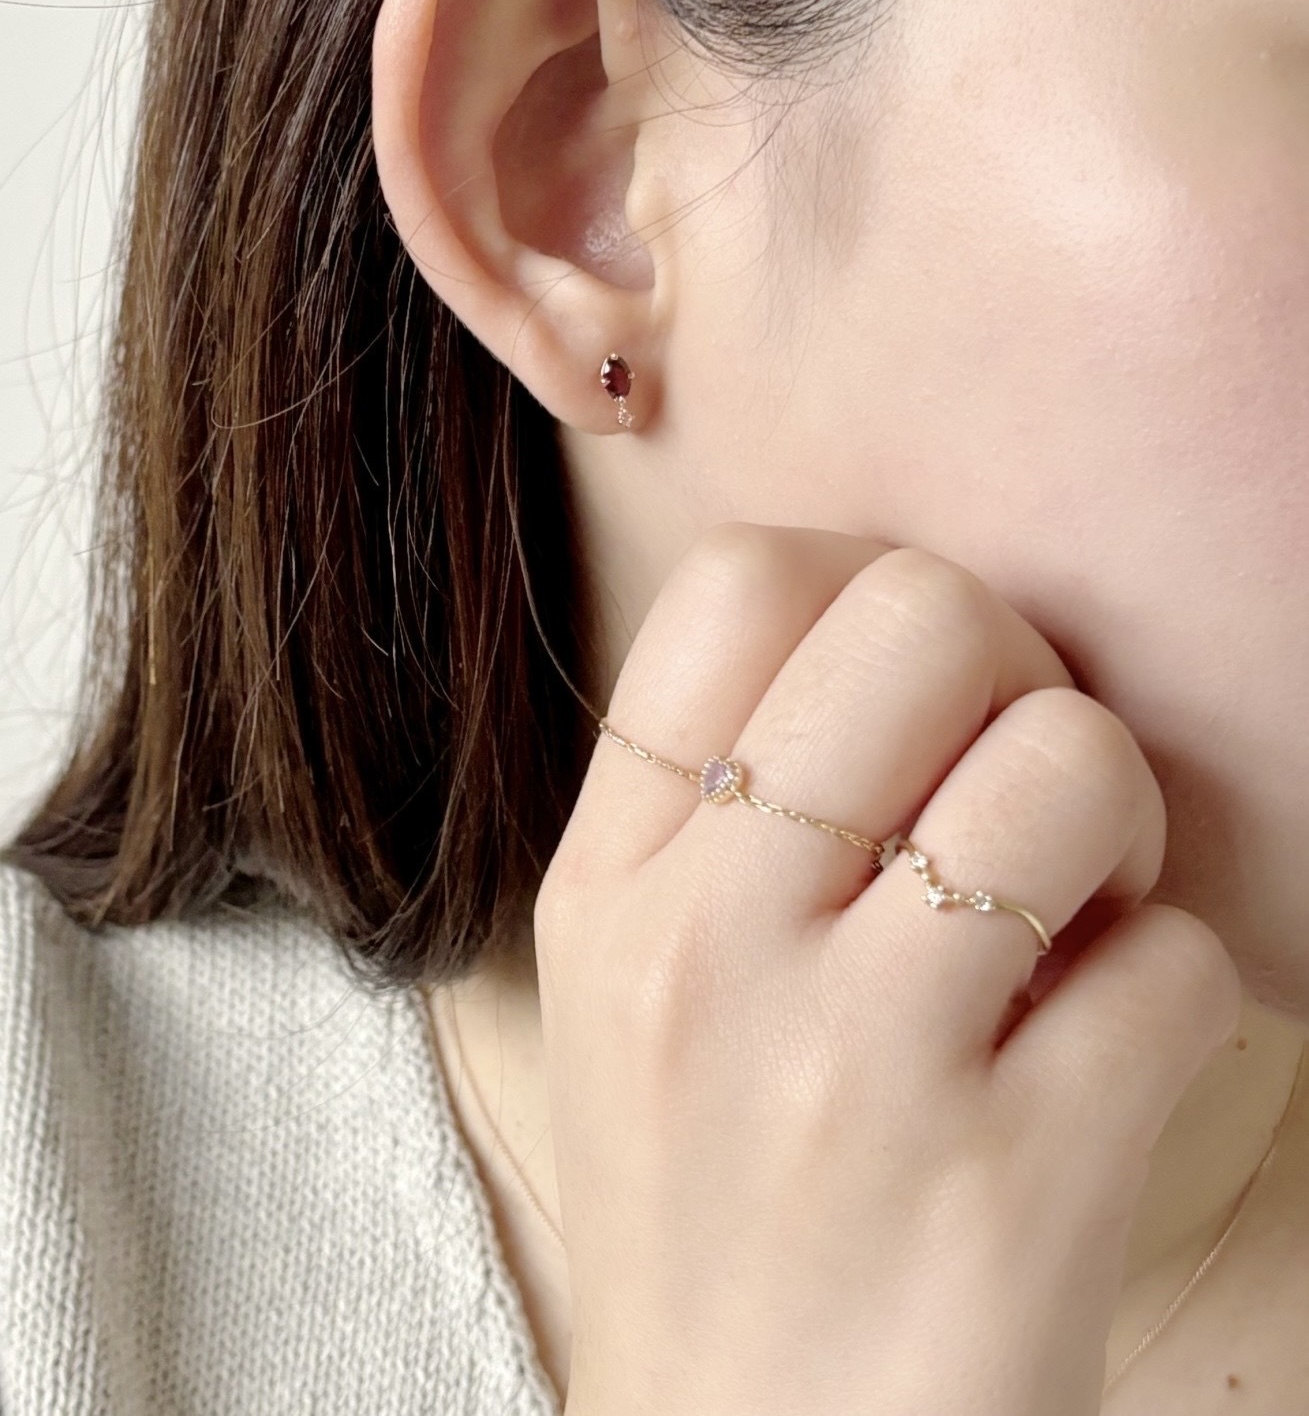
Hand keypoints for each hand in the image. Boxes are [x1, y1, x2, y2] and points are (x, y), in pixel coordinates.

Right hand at [536, 525, 1239, 1415]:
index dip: (867, 580)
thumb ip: (708, 813)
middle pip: (921, 617)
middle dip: (1017, 669)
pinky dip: (1178, 992)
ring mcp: (855, 1064)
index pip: (739, 580)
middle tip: (1009, 780)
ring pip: (1072, 764)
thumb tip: (883, 630)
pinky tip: (1104, 1056)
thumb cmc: (705, 1209)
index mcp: (608, 886)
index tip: (906, 687)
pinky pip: (1182, 964)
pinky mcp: (1014, 1186)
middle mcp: (708, 946)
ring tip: (1074, 913)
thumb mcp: (620, 991)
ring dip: (1119, 823)